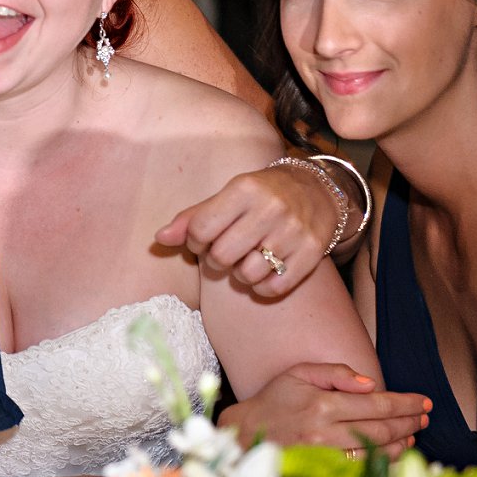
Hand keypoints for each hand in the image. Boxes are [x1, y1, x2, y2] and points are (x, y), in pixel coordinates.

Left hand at [156, 160, 341, 294]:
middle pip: (222, 256)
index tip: (204, 240)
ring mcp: (293, 231)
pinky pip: (275, 287)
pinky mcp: (312, 252)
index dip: (195, 241)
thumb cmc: (261, 196)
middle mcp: (271, 208)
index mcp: (245, 188)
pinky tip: (264, 273)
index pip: (201, 229)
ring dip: (240, 274)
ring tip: (246, 260)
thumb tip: (159, 239)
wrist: (317, 191)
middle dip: (216, 260)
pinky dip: (263, 287)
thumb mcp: (227, 197)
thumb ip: (192, 218)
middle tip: (224, 252)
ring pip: (247, 274)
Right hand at [220, 362, 429, 455]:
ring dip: (400, 443)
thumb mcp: (299, 373)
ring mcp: (326, 455)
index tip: (423, 402)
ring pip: (375, 451)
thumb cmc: (274, 400)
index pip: (376, 403)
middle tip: (424, 417)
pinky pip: (362, 466)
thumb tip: (370, 384)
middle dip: (408, 422)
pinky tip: (393, 451)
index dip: (404, 403)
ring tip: (413, 433)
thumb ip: (336, 373)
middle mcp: (327, 431)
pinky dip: (382, 459)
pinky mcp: (324, 470)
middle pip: (381, 429)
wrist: (247, 432)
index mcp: (323, 403)